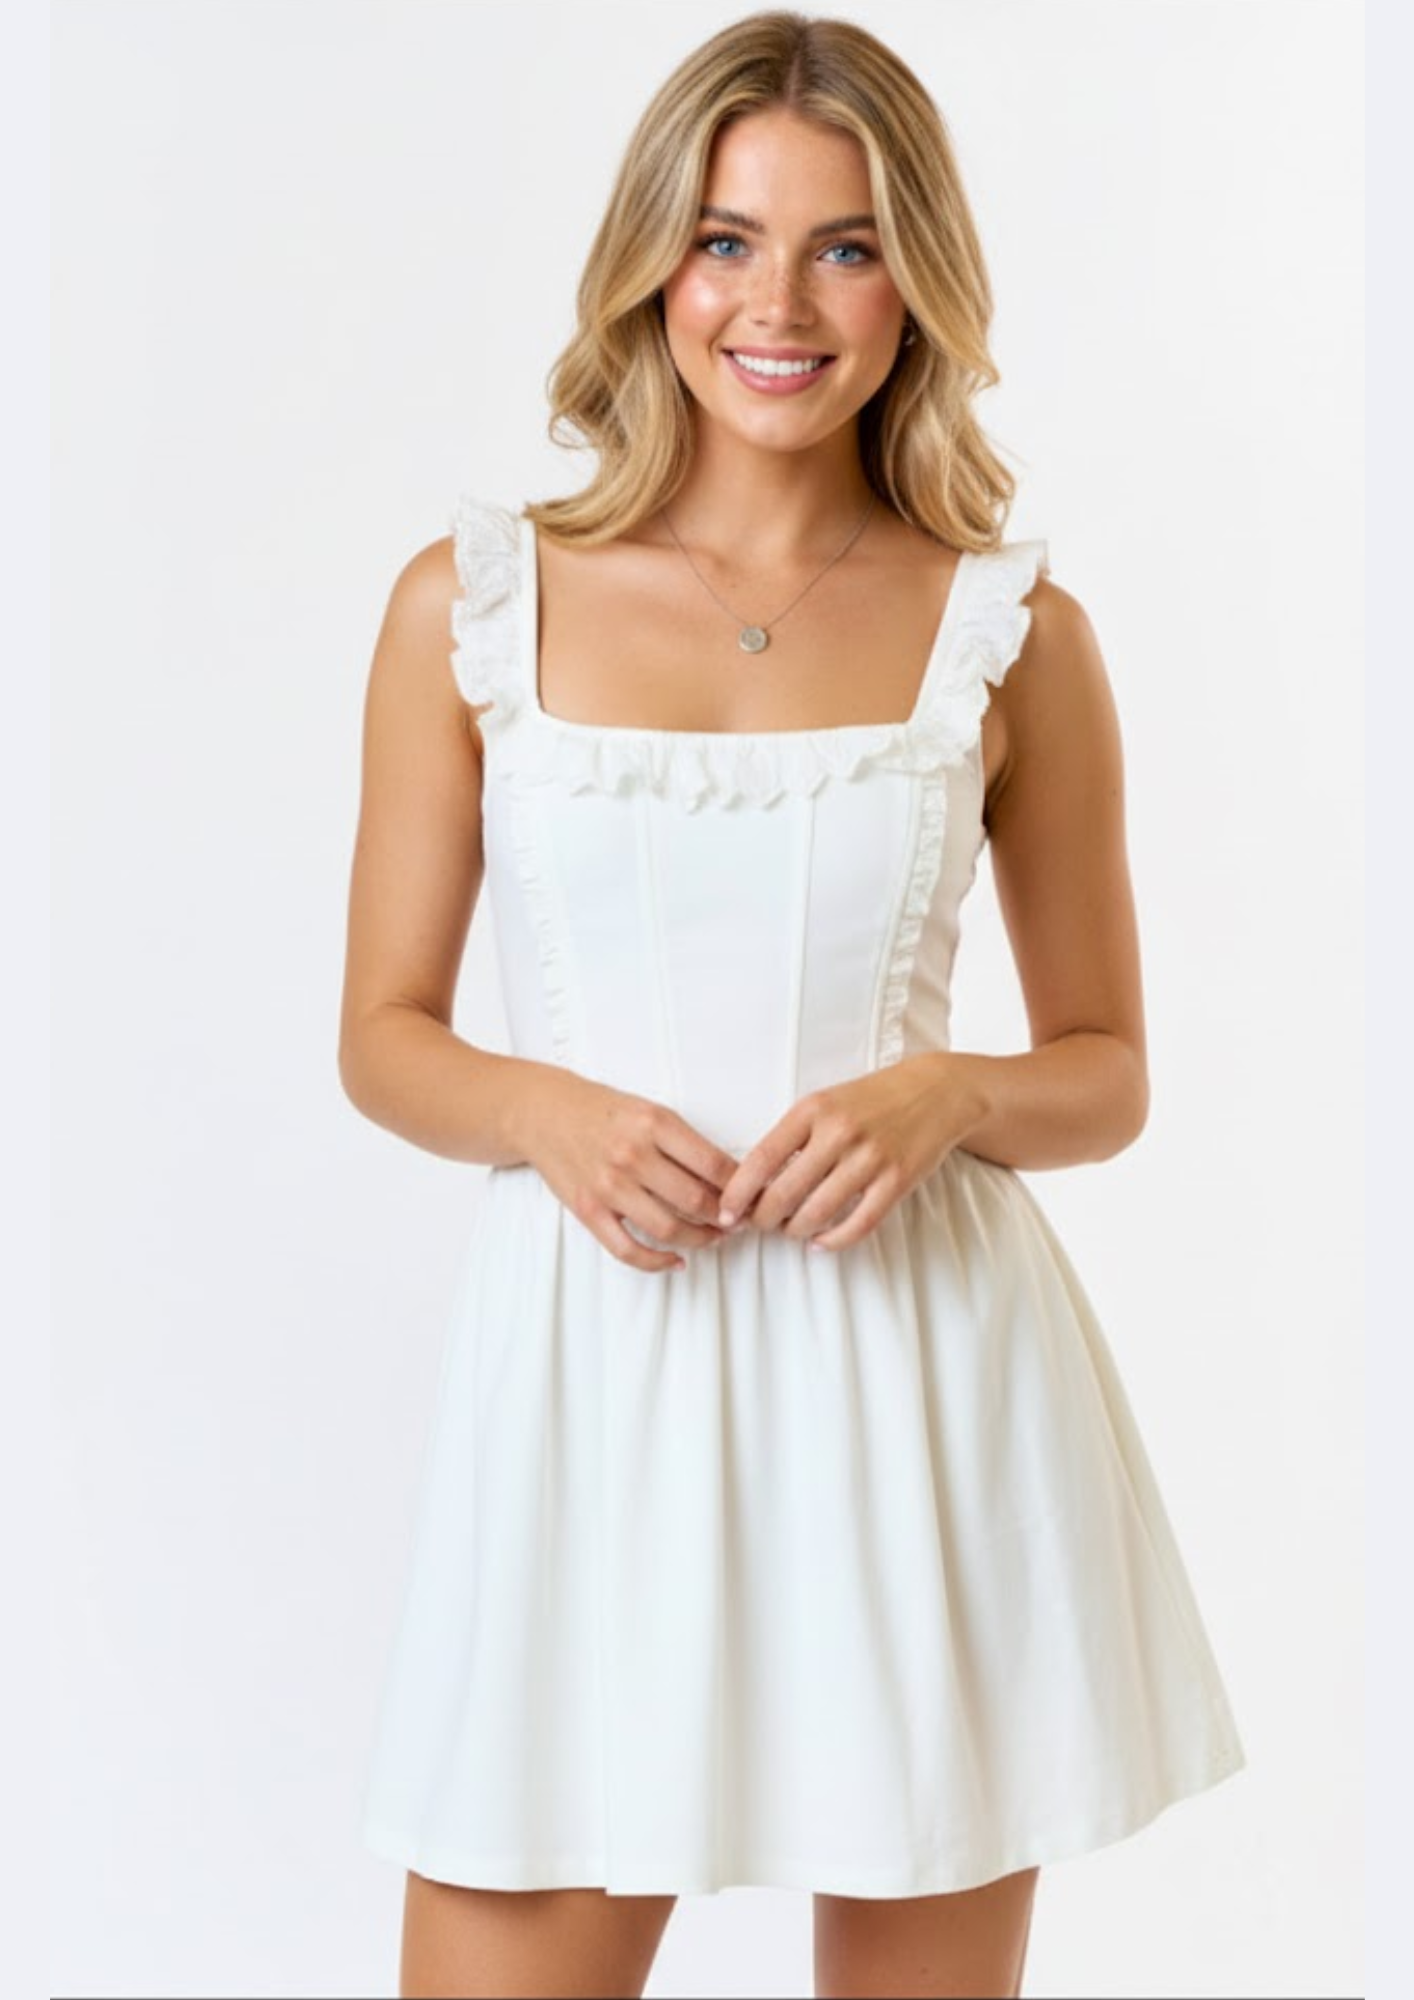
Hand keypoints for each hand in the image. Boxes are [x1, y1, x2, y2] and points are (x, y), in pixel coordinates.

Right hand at [521, 1069, 740, 1273]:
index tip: (752, 1197)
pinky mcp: (589, 1210)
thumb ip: (685, 1143)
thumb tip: (730, 1177)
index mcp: (655, 1123)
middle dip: (727, 1218)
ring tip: (714, 1237)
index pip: (714, 1164)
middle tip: (739, 1222)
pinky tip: (676, 1260)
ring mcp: (609, 1186)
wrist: (546, 1114)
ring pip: (669, 1229)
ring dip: (700, 1239)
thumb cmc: (604, 1112)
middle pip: (696, 1200)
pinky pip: (628, 1250)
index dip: (741, 1188)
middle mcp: (633, 1154)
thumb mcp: (650, 1112)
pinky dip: (657, 1262)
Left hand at [715, 1055, 987, 1251]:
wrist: (935, 1092)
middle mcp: (839, 1133)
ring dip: (795, 1231)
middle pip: (784, 1194)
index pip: (761, 1160)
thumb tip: (753, 1181)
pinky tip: (820, 1242)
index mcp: (812, 1109)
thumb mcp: (825, 1102)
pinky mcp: (896, 1181)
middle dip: (764, 1220)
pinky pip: (857, 1225)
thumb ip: (793, 1136)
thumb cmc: (871, 1100)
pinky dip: (833, 1241)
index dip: (738, 1194)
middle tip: (759, 1226)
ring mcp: (870, 1158)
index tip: (726, 1213)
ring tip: (791, 1231)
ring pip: (816, 1214)